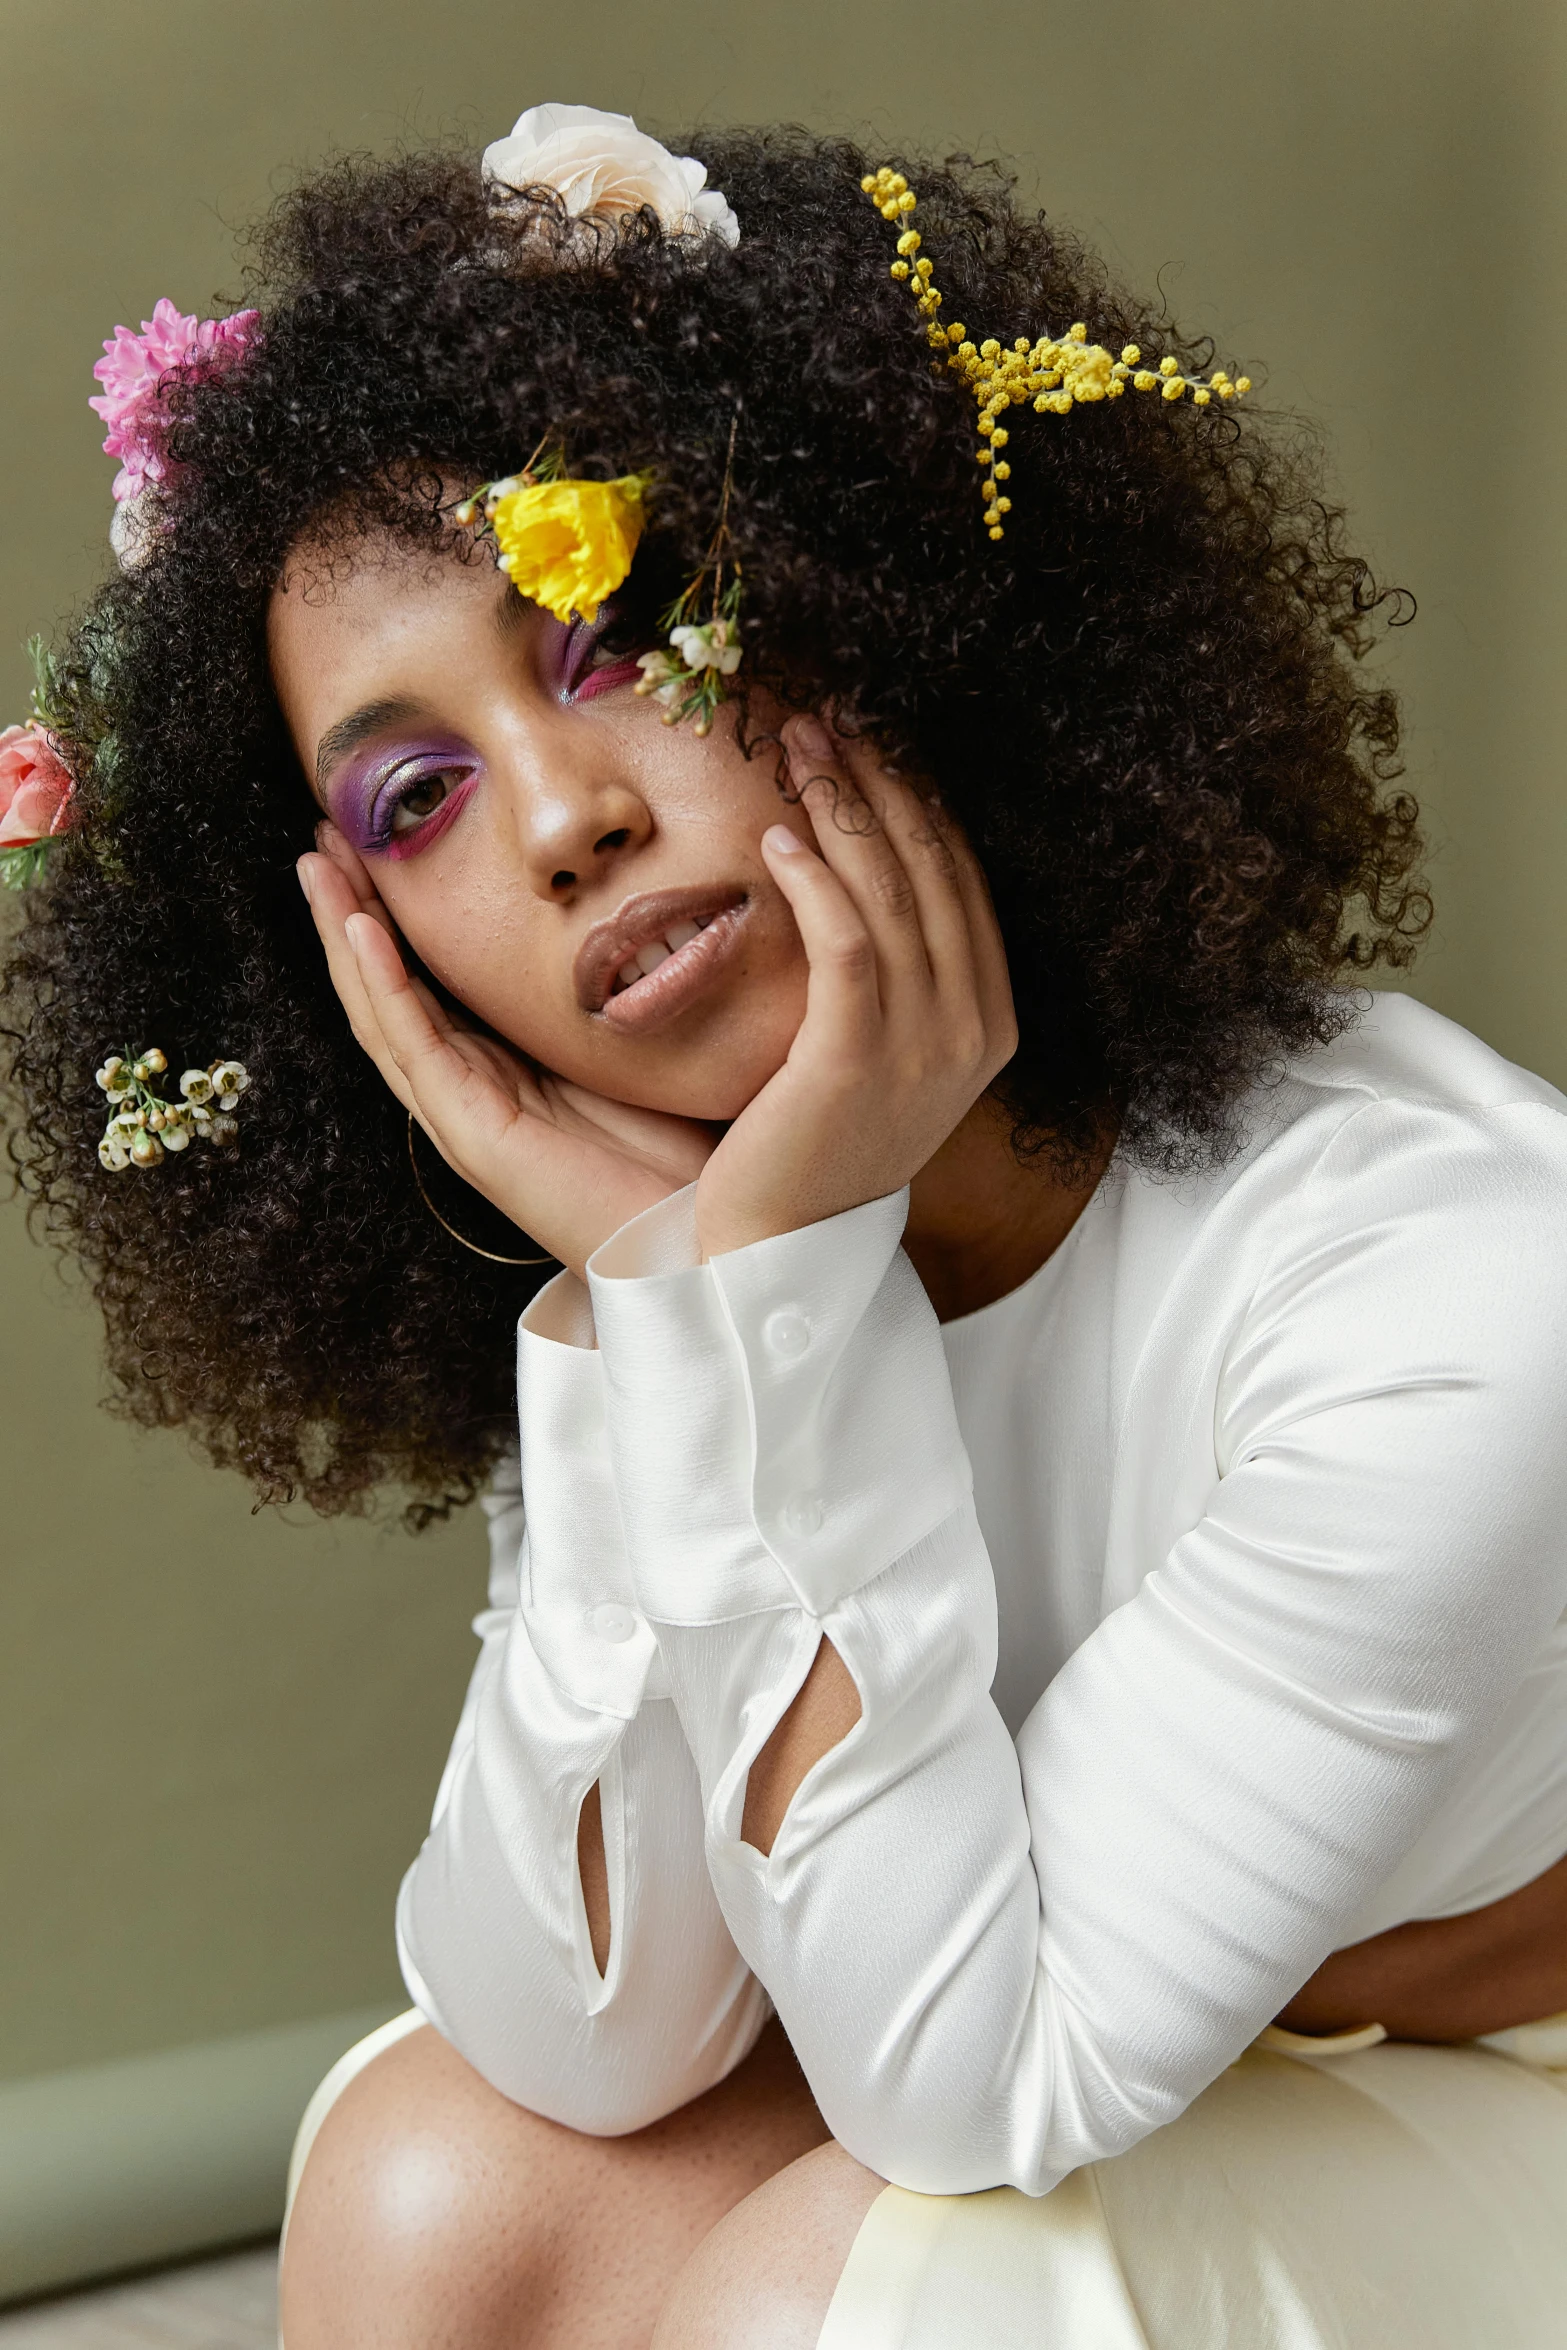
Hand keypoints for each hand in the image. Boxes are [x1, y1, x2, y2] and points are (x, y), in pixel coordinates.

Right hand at [297, 829, 716, 1282]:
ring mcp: (465, 1116)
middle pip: (388, 989)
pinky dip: (381, 986)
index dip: (398, 916)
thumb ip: (623, 998)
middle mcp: (473, 1093)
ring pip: (381, 1011)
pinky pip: (414, 1048)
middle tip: (324, 831)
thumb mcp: (645, 1052)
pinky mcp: (475, 1136)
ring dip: (344, 935)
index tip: (381, 839)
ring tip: (318, 862)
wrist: (709, 1246)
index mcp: (508, 1074)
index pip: (431, 983)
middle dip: (351, 910)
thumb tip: (647, 918)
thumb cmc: (689, 1160)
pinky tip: (359, 930)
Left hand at [694, 718, 1016, 1259]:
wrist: (785, 1245)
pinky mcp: (861, 1058)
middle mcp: (974, 1028)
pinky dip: (819, 883)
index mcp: (991, 1018)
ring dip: (844, 807)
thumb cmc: (819, 1140)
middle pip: (933, 870)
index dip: (920, 797)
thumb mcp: (880, 1050)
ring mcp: (926, 1046)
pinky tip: (781, 840)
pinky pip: (849, 945)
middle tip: (826, 713)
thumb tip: (864, 866)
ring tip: (797, 747)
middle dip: (881, 779)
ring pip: (893, 894)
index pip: (962, 879)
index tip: (875, 733)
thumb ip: (896, 974)